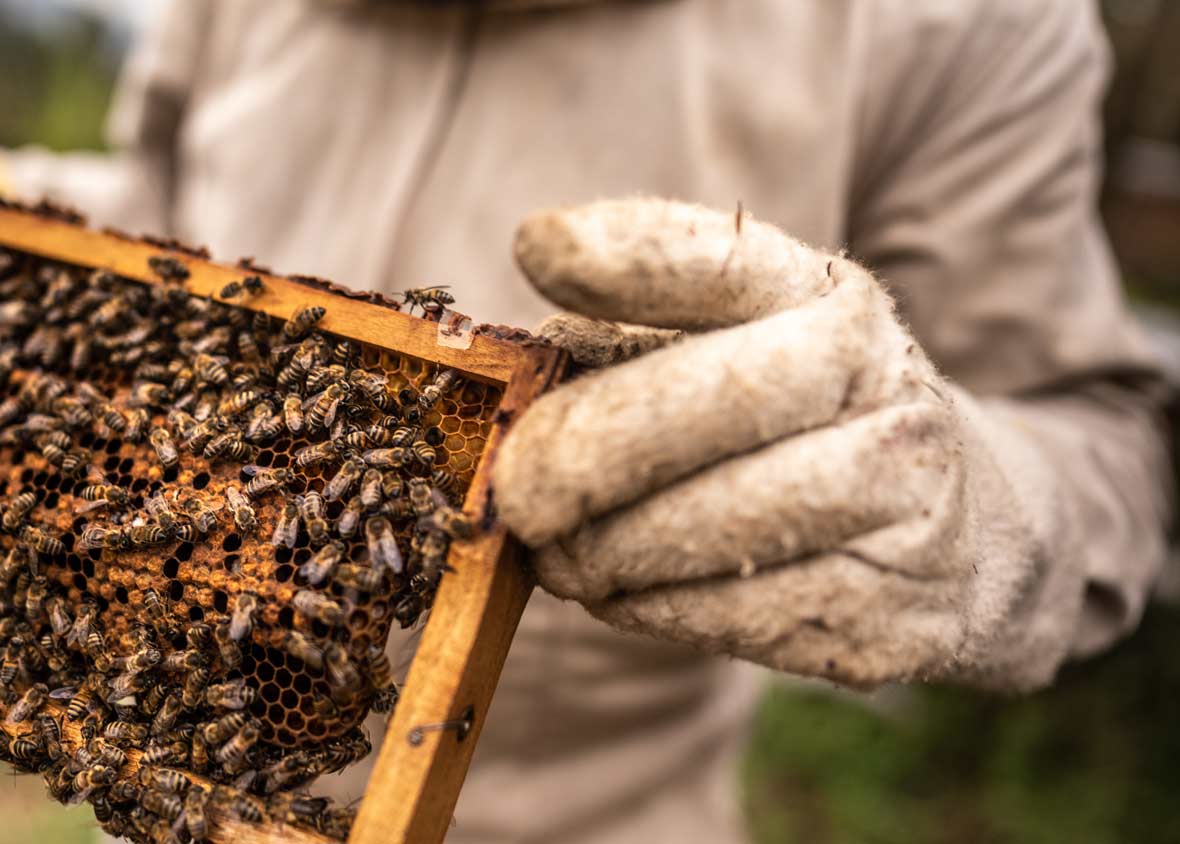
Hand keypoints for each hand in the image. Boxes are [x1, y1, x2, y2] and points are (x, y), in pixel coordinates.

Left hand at [492, 198, 1042, 687]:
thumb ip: (627, 347)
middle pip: (726, 399)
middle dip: (593, 450)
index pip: (730, 259)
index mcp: (828, 299)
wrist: (966, 539)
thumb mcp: (739, 358)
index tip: (537, 249)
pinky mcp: (894, 611)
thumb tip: (511, 383)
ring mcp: (906, 498)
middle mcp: (884, 381)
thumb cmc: (797, 430)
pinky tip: (619, 595)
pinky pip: (742, 617)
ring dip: (611, 548)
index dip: (632, 254)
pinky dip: (654, 608)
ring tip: (554, 555)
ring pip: (728, 524)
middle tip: (513, 494)